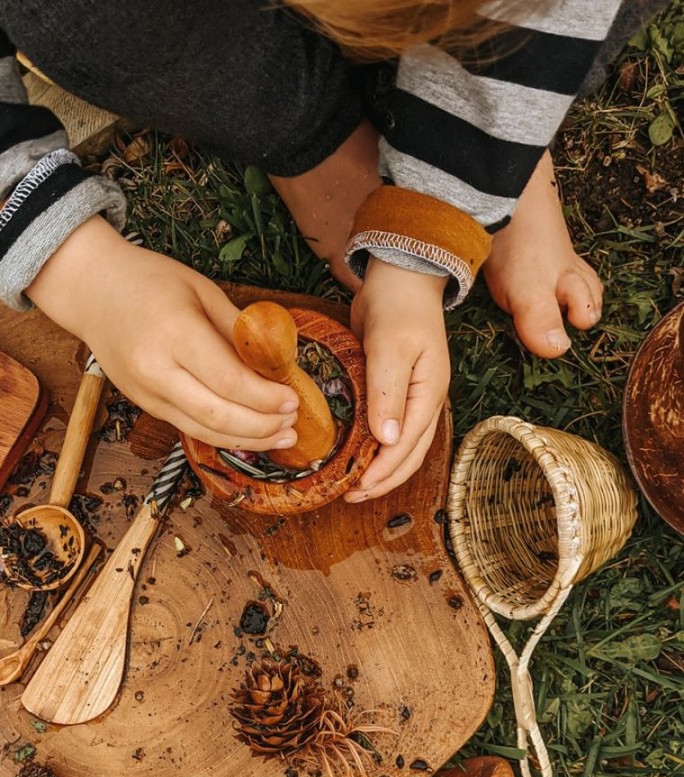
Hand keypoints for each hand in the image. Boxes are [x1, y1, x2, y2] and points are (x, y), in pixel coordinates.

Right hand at [26, 216, 298, 450]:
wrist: (90, 289)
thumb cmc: (148, 281)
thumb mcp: (201, 290)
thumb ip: (238, 329)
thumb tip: (278, 360)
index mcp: (175, 334)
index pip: (229, 380)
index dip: (265, 398)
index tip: (294, 398)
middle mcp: (156, 370)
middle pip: (216, 415)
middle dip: (261, 425)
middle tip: (293, 423)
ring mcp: (145, 392)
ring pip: (202, 430)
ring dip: (246, 440)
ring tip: (280, 437)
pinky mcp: (142, 403)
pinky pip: (187, 427)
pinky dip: (221, 434)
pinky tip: (248, 434)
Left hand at [344, 258, 449, 500]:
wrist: (399, 276)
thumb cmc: (399, 307)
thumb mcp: (392, 348)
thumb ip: (388, 393)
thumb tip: (387, 440)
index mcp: (430, 395)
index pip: (408, 445)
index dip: (384, 472)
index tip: (359, 488)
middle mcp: (424, 401)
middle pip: (408, 453)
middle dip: (383, 479)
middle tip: (351, 496)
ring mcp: (410, 396)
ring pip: (399, 444)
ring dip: (379, 467)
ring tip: (352, 484)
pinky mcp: (393, 389)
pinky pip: (386, 426)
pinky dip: (372, 445)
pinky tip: (353, 452)